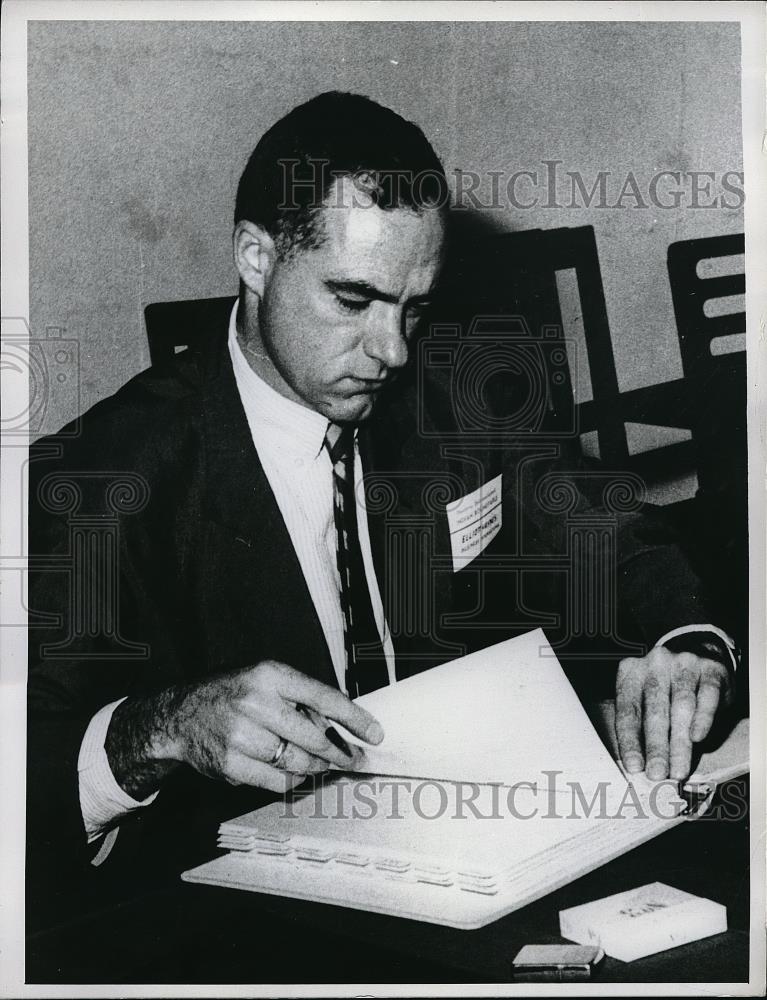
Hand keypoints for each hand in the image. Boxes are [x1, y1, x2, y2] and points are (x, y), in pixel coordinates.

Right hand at [107, 661, 383, 798]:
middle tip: (354, 760)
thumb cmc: (233, 694)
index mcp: (270, 675)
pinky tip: (294, 773)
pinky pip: (277, 781)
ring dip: (316, 767)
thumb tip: (341, 726)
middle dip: (340, 753)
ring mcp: (241, 736)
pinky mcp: (231, 764)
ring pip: (297, 762)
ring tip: (322, 765)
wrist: (181, 715)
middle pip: (313, 737)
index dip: (354, 718)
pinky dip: (292, 780)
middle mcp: (256, 703)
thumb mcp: (264, 679)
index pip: (324, 697)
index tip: (375, 734)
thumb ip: (299, 698)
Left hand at [615, 646, 731, 780]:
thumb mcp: (646, 696)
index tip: (634, 766)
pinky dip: (703, 718)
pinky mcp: (710, 669)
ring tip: (679, 769)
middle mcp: (655, 664)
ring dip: (679, 742)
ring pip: (681, 707)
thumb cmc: (667, 686)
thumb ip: (642, 723)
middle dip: (656, 747)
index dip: (630, 740)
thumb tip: (641, 765)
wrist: (698, 652)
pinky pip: (707, 696)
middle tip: (658, 774)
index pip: (628, 711)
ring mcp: (684, 663)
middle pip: (655, 711)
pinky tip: (698, 738)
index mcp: (631, 672)